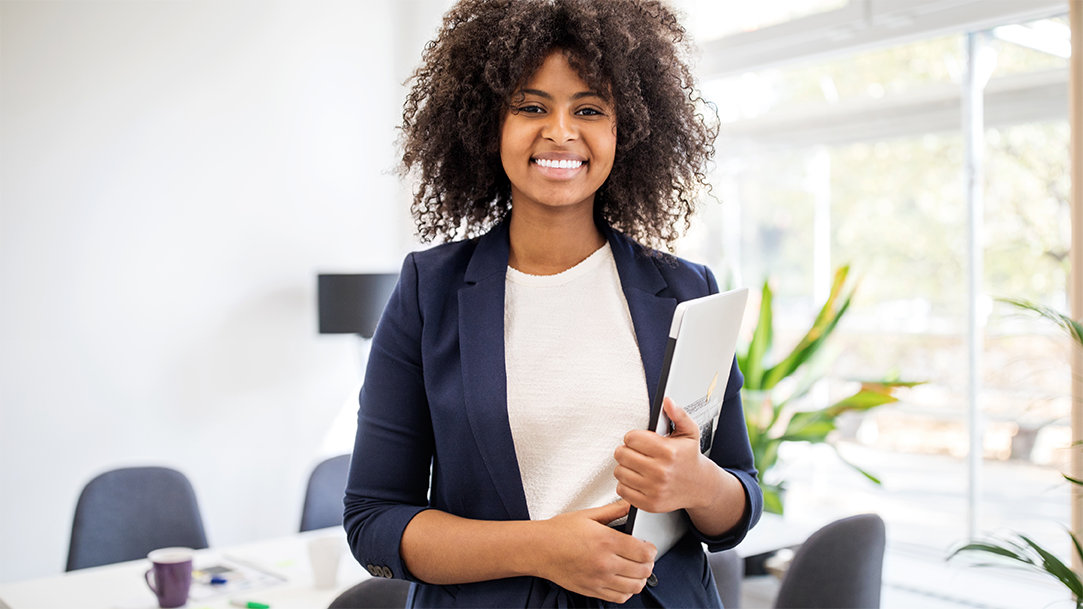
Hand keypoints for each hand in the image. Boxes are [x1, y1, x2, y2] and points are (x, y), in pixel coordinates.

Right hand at [537, 500, 655, 602]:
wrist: (538, 549)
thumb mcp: (587, 515)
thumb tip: (630, 505)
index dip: (652, 549)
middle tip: (644, 557)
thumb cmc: (558, 532)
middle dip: (648, 563)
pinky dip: (626, 591)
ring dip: (640, 578)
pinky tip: (623, 581)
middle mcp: (605, 563)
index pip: (644, 552)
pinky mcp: (592, 590)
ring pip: (634, 587)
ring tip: (636, 570)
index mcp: (606, 541)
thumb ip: (613, 510)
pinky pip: (619, 598)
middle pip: (643, 570)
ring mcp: (599, 579)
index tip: (648, 546)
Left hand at [613, 397, 708, 513]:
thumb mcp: (689, 432)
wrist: (700, 486)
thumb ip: (678, 414)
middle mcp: (660, 471)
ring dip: (625, 467)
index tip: (641, 440)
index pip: (631, 438)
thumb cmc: (690, 457)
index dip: (634, 437)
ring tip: (638, 465)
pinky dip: (626, 484)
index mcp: (668, 451)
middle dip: (627, 450)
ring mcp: (654, 489)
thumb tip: (667, 401)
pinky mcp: (649, 504)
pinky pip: (622, 490)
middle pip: (621, 454)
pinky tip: (638, 479)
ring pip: (619, 472)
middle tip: (637, 452)